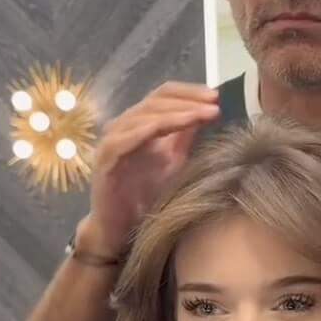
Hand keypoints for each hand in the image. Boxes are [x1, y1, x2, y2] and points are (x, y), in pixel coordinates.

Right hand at [83, 82, 219, 255]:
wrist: (120, 229)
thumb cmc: (146, 196)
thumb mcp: (173, 162)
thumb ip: (184, 137)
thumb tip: (207, 111)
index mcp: (142, 124)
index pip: (163, 95)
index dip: (189, 92)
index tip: (215, 97)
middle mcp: (125, 127)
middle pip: (154, 101)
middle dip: (187, 101)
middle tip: (213, 104)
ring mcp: (113, 142)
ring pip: (141, 116)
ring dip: (174, 113)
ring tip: (200, 115)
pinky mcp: (104, 162)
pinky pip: (123, 140)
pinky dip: (144, 130)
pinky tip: (165, 127)